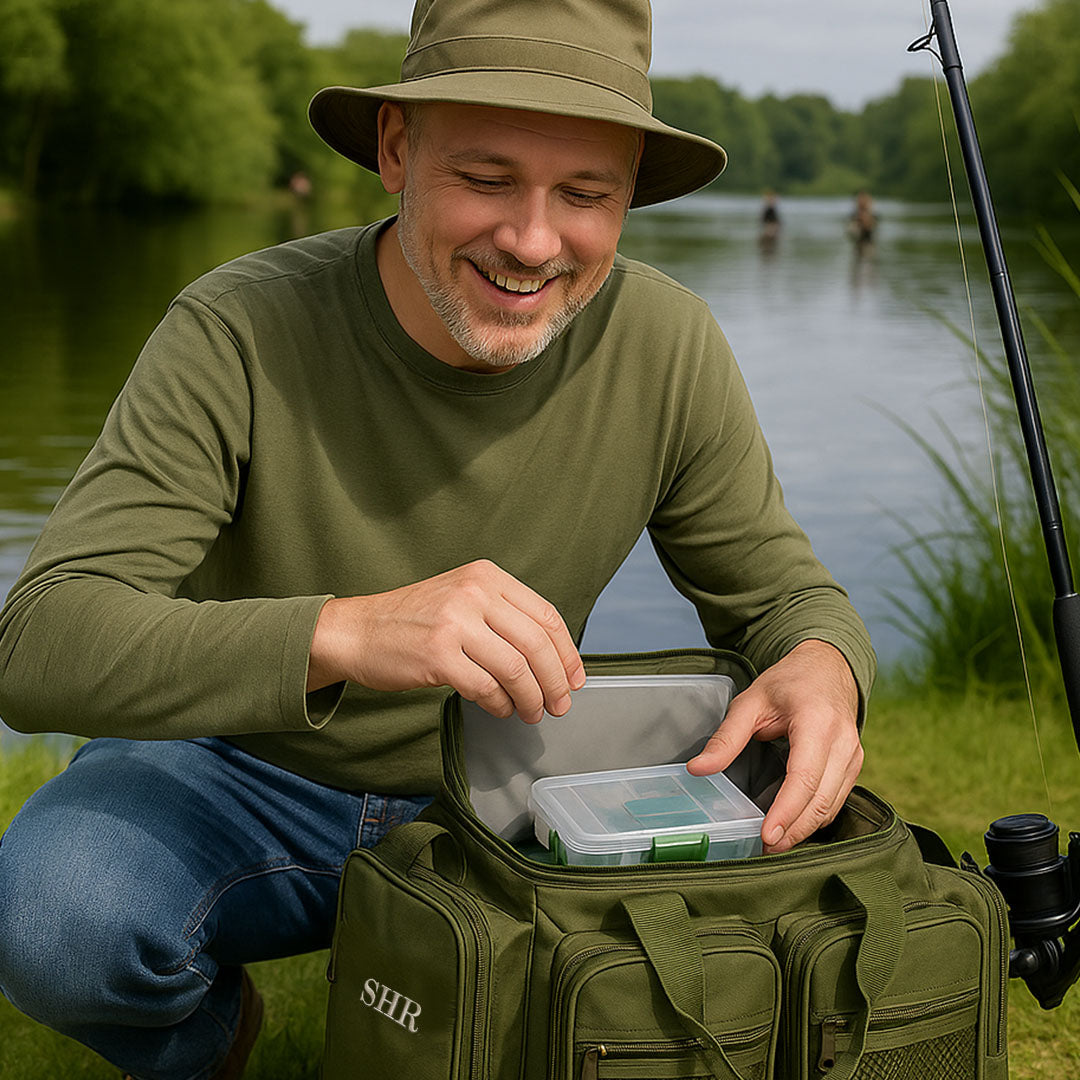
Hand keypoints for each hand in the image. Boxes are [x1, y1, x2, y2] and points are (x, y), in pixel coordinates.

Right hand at [306, 560, 585, 722]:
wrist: (357, 630)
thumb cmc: (413, 620)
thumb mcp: (462, 597)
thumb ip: (503, 617)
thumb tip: (553, 660)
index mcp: (486, 576)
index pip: (545, 615)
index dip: (567, 652)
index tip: (574, 678)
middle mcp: (473, 593)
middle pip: (536, 643)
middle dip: (555, 682)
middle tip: (559, 705)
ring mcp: (455, 622)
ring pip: (516, 668)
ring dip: (531, 698)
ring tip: (531, 712)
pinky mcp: (438, 654)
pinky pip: (487, 687)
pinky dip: (501, 704)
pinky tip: (501, 709)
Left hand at [686, 640, 861, 853]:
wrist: (828, 667)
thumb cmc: (789, 682)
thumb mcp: (750, 702)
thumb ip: (726, 737)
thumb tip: (697, 769)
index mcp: (817, 722)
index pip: (805, 777)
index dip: (787, 811)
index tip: (767, 836)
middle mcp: (843, 742)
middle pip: (822, 800)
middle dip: (794, 830)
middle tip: (764, 850)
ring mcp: (854, 756)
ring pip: (833, 805)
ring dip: (805, 829)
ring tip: (774, 845)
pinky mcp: (854, 766)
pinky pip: (837, 800)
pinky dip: (816, 817)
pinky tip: (792, 826)